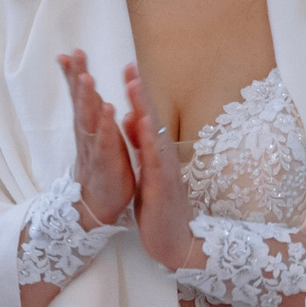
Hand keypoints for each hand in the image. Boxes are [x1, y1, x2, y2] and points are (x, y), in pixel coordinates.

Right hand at [58, 49, 134, 227]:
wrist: (98, 207)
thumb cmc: (103, 169)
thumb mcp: (99, 137)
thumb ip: (94, 114)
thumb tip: (90, 90)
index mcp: (89, 126)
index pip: (80, 96)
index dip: (74, 74)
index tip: (70, 52)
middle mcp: (87, 134)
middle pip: (80, 101)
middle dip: (77, 77)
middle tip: (74, 54)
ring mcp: (94, 148)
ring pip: (89, 119)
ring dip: (87, 97)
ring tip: (86, 77)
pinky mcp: (105, 164)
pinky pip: (105, 142)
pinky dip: (106, 126)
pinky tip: (109, 109)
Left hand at [119, 64, 202, 272]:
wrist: (176, 242)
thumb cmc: (160, 206)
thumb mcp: (147, 171)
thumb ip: (141, 144)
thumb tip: (133, 115)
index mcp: (156, 153)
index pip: (147, 117)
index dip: (138, 93)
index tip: (128, 68)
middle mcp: (162, 156)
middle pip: (152, 118)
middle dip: (140, 91)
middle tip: (130, 64)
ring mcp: (164, 170)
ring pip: (153, 134)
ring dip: (143, 107)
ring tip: (133, 84)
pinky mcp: (161, 187)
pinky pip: (154, 161)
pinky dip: (148, 141)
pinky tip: (142, 124)